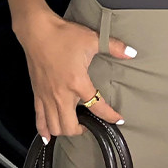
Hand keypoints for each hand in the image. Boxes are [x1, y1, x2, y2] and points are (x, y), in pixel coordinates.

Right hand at [21, 7, 134, 141]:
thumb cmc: (62, 35)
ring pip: (55, 127)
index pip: (97, 107)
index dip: (110, 116)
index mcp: (77, 83)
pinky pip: (39, 119)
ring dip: (65, 131)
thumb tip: (131, 52)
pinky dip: (44, 130)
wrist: (36, 30)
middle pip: (70, 127)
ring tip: (73, 126)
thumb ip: (114, 47)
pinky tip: (48, 137)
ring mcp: (47, 96)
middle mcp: (61, 95)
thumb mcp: (92, 39)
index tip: (118, 119)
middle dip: (82, 130)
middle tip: (90, 124)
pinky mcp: (37, 94)